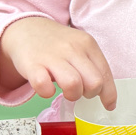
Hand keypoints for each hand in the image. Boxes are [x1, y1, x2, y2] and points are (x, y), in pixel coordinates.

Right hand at [0, 17, 117, 109]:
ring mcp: (52, 56)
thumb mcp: (79, 47)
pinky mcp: (33, 65)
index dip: (109, 95)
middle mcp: (73, 49)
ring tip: (65, 91)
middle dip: (90, 94)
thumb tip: (106, 95)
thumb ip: (92, 66)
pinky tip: (47, 88)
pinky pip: (44, 86)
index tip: (108, 105)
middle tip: (80, 91)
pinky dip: (47, 92)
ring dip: (72, 95)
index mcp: (88, 44)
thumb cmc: (57, 44)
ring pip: (73, 85)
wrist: (26, 28)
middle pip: (94, 83)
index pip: (105, 74)